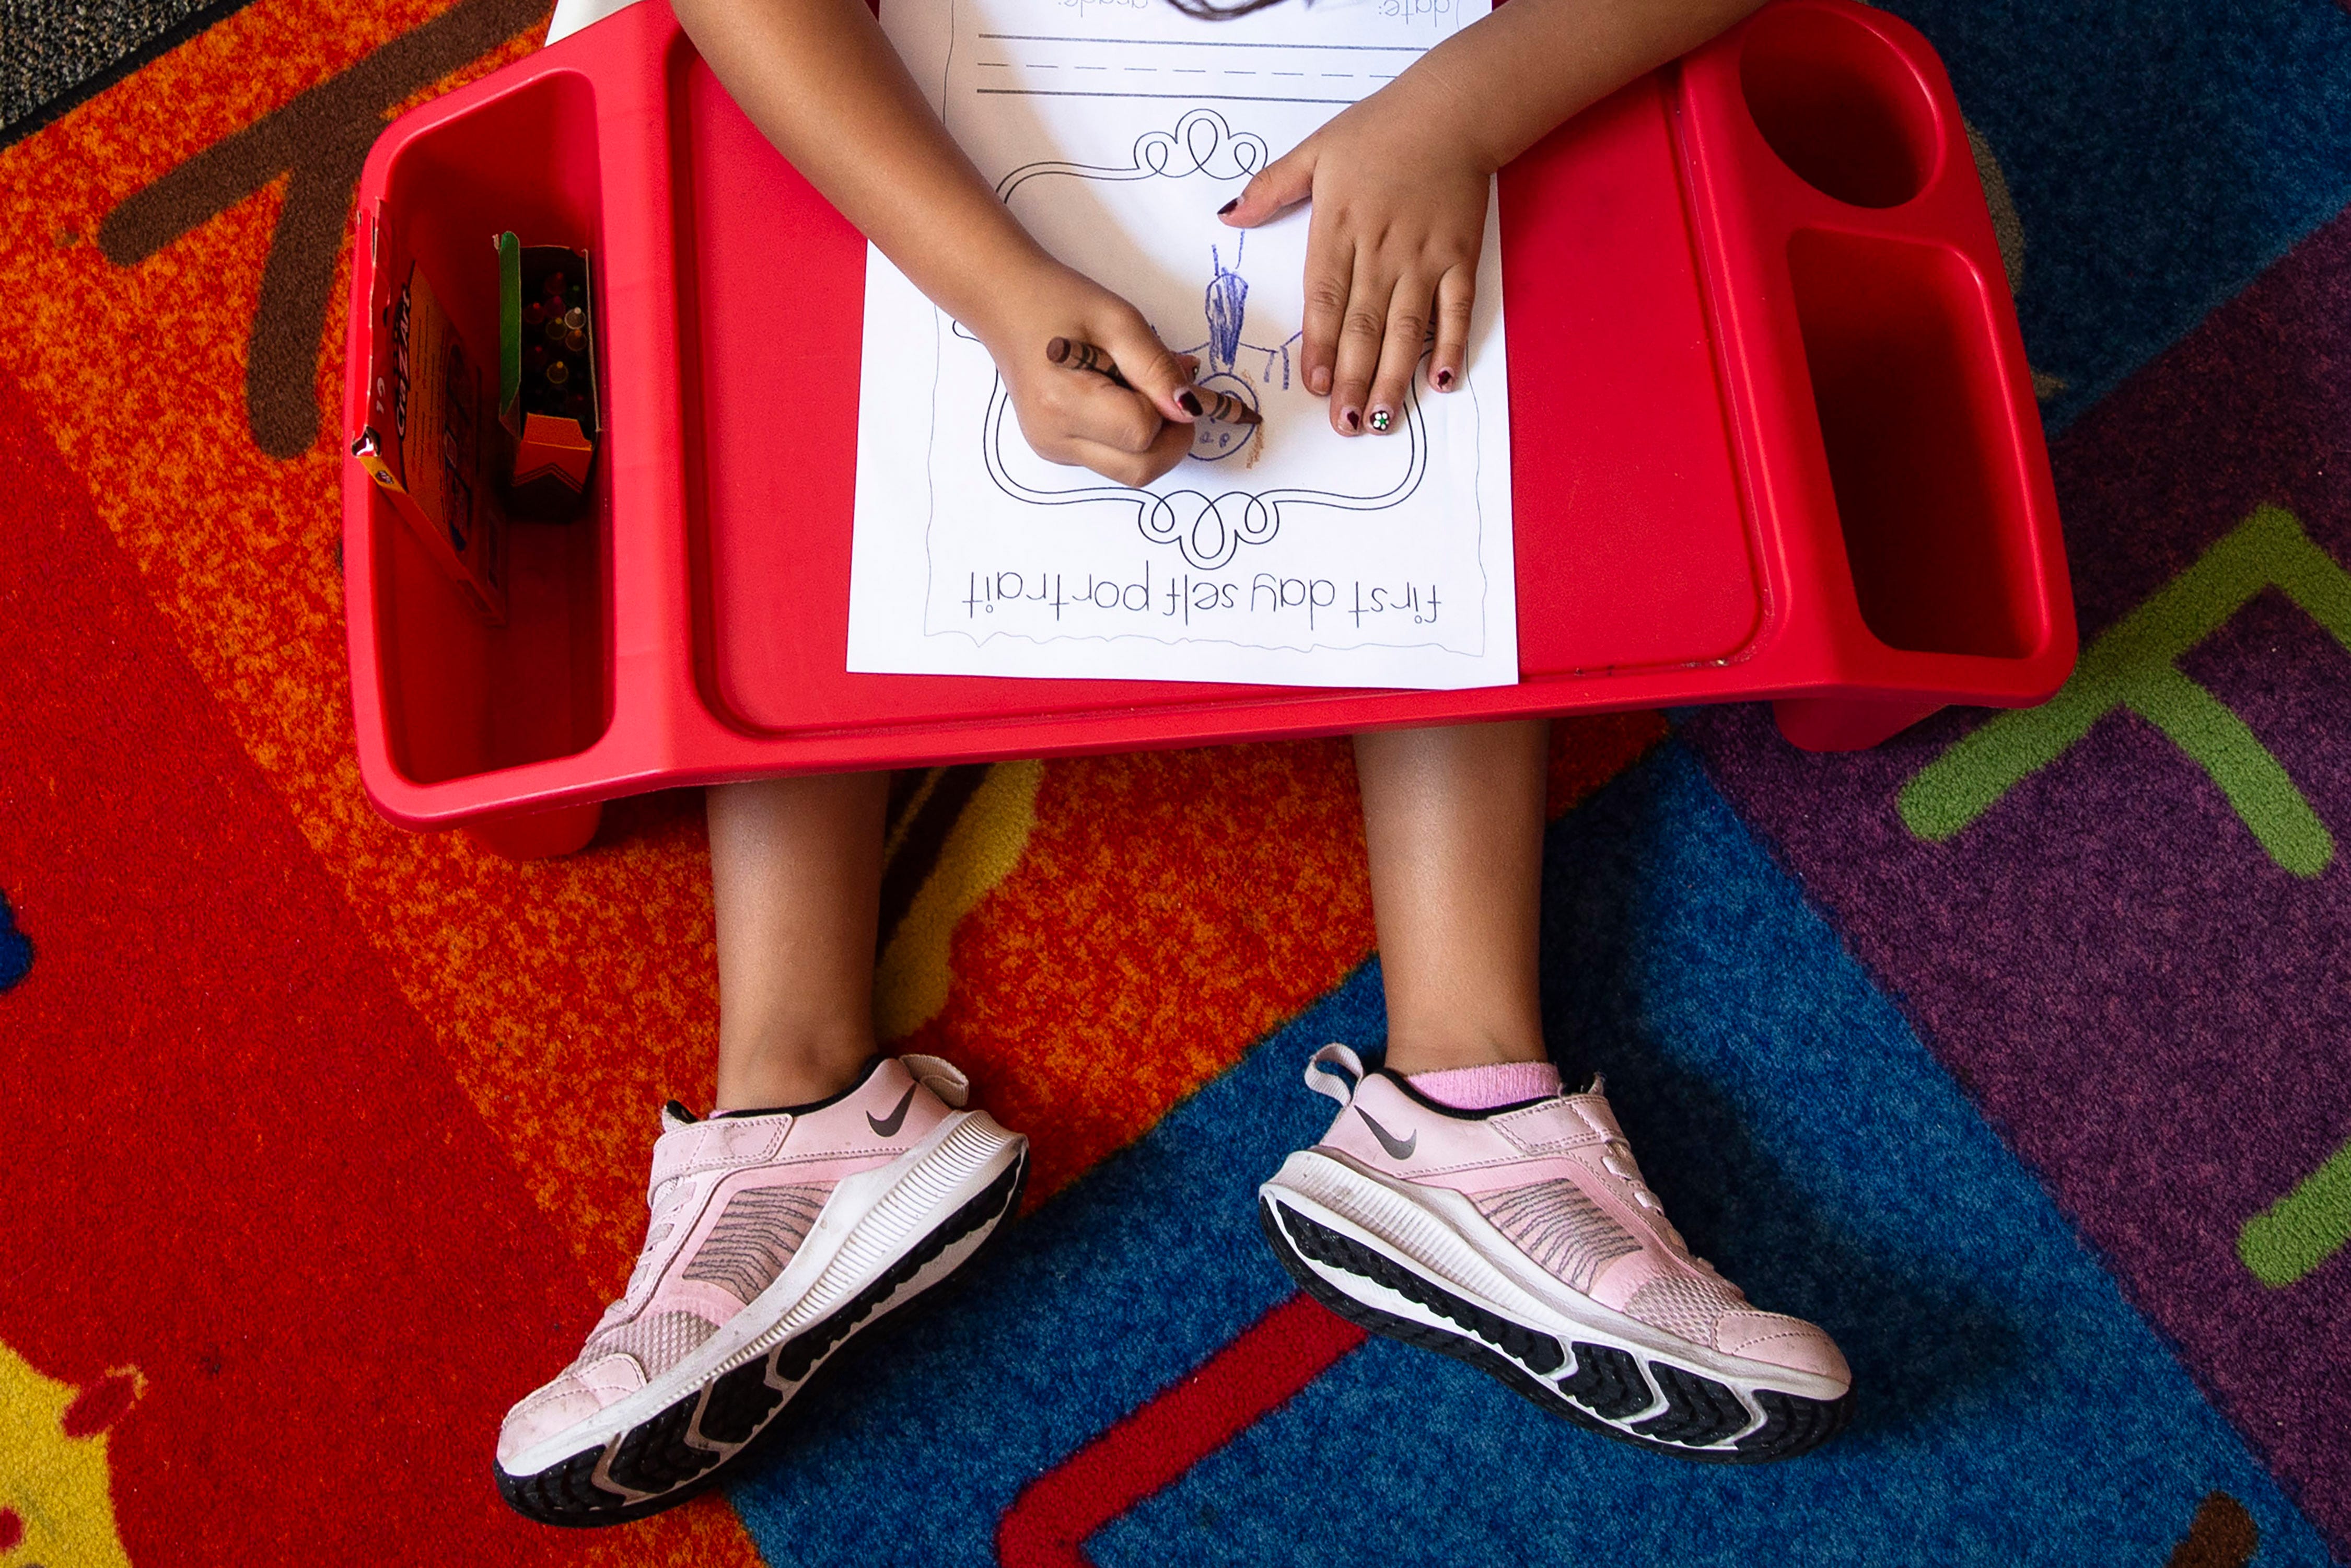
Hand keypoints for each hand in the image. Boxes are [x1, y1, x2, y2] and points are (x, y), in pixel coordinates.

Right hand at [975, 259, 1202, 486]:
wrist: (1005, 302)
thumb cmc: (1058, 301)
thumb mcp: (1119, 320)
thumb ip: (1157, 368)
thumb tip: (1191, 410)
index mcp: (1063, 402)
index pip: (1143, 432)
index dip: (1169, 409)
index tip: (1169, 376)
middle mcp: (1054, 437)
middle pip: (1140, 469)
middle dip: (1170, 438)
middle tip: (1168, 393)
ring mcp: (1053, 449)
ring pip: (1130, 471)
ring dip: (1151, 439)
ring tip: (1136, 389)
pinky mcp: (1056, 450)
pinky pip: (1112, 459)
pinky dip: (1130, 437)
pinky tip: (1117, 399)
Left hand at [1218, 83, 1491, 435]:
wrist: (1453, 109)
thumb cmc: (1381, 130)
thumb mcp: (1316, 150)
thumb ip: (1271, 188)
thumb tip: (1228, 217)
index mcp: (1340, 227)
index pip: (1325, 299)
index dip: (1321, 347)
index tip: (1315, 385)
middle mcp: (1383, 250)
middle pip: (1365, 325)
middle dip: (1353, 379)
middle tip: (1344, 424)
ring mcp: (1424, 257)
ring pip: (1407, 329)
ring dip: (1394, 378)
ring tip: (1380, 420)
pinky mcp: (1460, 258)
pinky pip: (1456, 311)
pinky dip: (1451, 347)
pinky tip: (1441, 382)